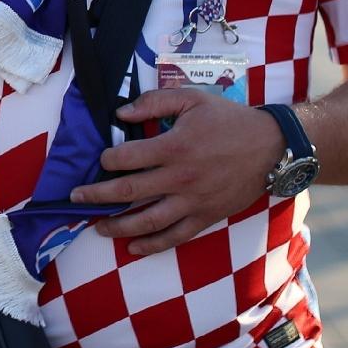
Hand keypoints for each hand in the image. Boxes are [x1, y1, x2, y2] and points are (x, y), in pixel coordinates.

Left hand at [69, 88, 284, 255]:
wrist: (271, 148)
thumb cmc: (228, 120)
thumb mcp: (192, 99)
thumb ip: (154, 102)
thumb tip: (120, 113)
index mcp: (174, 147)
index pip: (128, 158)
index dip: (107, 159)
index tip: (100, 159)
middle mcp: (180, 178)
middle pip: (129, 191)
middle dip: (97, 196)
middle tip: (75, 198)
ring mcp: (193, 202)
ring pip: (148, 221)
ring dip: (119, 226)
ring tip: (97, 227)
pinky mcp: (206, 217)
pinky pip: (175, 237)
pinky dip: (153, 245)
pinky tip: (133, 248)